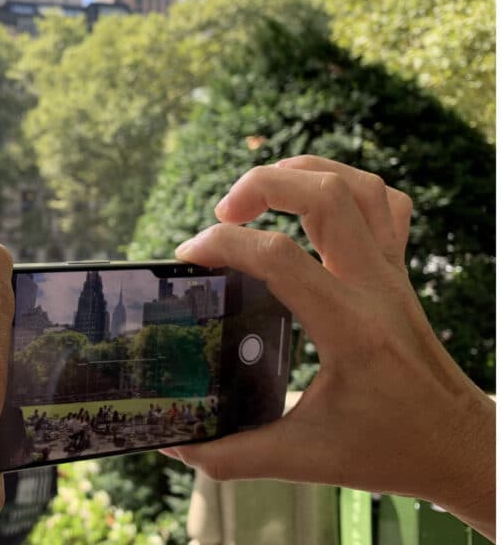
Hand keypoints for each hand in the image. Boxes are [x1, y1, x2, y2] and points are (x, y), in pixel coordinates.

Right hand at [164, 156, 494, 539]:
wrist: (459, 446)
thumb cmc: (390, 450)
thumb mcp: (306, 460)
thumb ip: (233, 455)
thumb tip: (174, 448)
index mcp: (349, 328)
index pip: (279, 256)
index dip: (222, 245)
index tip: (187, 259)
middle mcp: (375, 288)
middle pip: (325, 193)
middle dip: (262, 185)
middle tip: (222, 215)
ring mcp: (392, 275)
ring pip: (358, 185)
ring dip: (302, 174)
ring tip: (259, 196)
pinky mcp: (399, 273)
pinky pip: (384, 204)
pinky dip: (345, 188)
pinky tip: (311, 209)